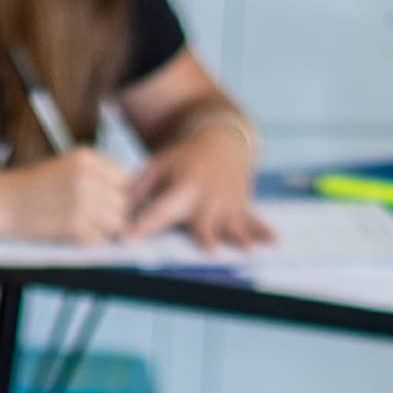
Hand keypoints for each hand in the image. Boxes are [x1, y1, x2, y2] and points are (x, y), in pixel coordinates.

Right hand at [1, 148, 136, 245]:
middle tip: (93, 222)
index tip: (106, 206)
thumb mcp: (66, 168)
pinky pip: (100, 240)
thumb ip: (96, 177)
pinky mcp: (74, 225)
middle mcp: (88, 176)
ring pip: (116, 223)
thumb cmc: (32, 188)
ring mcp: (82, 201)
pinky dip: (90, 243)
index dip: (120, 196)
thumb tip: (130, 197)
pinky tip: (72, 236)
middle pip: (124, 203)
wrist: (0, 202)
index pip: (125, 178)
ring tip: (83, 228)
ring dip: (104, 231)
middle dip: (113, 216)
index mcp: (87, 158)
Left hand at [125, 126, 274, 247]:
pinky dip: (264, 231)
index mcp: (182, 189)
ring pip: (234, 225)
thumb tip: (117, 211)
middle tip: (208, 252)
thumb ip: (139, 188)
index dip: (145, 226)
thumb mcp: (158, 165)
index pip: (160, 211)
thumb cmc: (184, 159)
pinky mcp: (242, 206)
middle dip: (205, 237)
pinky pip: (255, 220)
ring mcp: (227, 204)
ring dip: (241, 238)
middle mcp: (207, 199)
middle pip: (204, 224)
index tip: (129, 239)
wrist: (222, 140)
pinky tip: (275, 241)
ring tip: (246, 251)